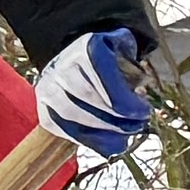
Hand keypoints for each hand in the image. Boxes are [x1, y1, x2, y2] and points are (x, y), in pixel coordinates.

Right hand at [35, 26, 152, 166]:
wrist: (70, 61)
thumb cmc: (104, 58)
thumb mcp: (120, 46)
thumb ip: (131, 60)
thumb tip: (138, 83)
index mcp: (86, 50)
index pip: (107, 85)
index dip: (129, 104)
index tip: (144, 112)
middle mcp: (60, 69)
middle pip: (91, 103)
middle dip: (119, 120)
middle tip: (138, 125)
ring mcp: (48, 92)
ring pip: (76, 119)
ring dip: (106, 133)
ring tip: (126, 135)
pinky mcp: (44, 112)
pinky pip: (67, 132)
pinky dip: (92, 142)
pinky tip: (111, 144)